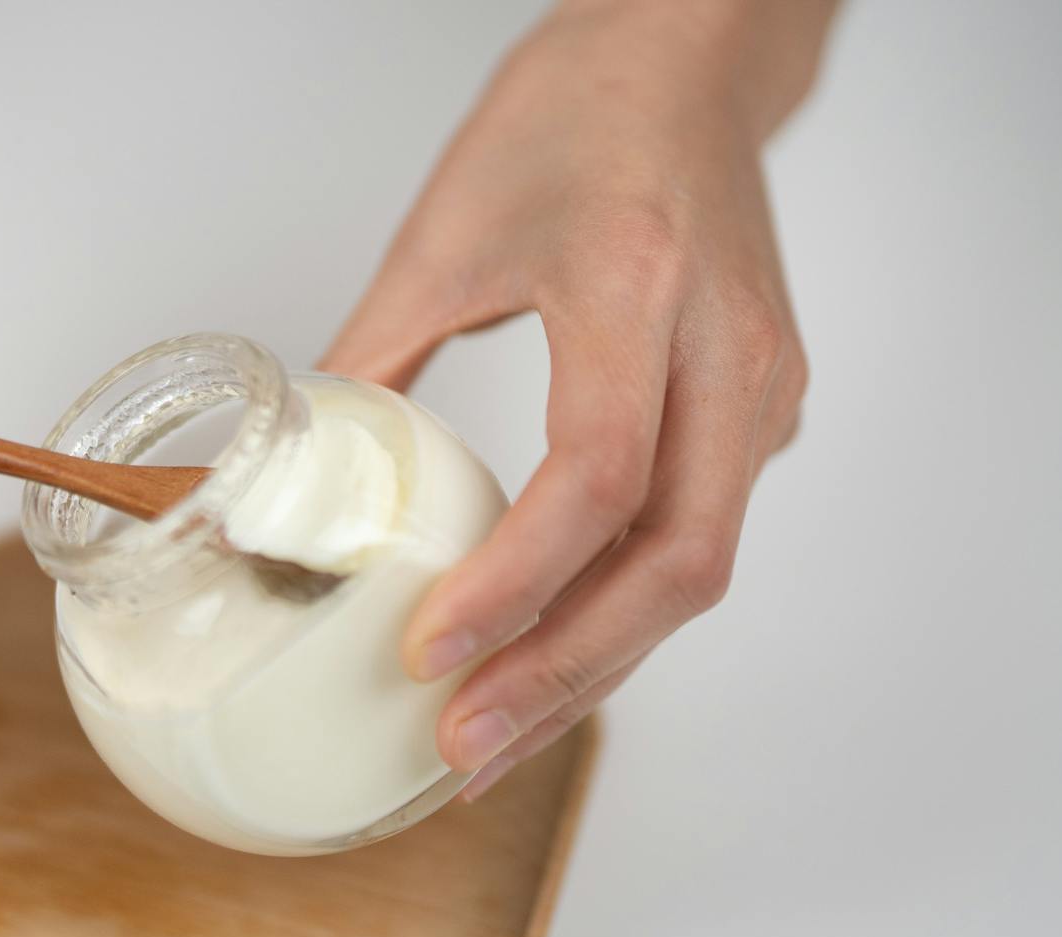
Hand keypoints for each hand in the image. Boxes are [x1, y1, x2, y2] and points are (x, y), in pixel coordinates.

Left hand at [322, 1, 832, 794]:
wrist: (691, 63)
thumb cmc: (577, 116)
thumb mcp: (444, 231)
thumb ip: (372, 356)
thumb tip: (298, 475)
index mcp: (639, 288)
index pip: (598, 476)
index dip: (516, 583)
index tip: (430, 651)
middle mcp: (727, 351)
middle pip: (674, 561)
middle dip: (564, 672)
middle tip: (462, 743)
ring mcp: (763, 389)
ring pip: (695, 568)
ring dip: (594, 665)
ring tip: (494, 735)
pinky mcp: (761, 411)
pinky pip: (697, 536)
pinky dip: (622, 612)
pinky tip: (552, 656)